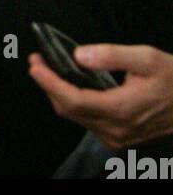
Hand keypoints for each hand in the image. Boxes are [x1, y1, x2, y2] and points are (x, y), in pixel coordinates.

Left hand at [28, 46, 172, 149]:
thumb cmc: (172, 78)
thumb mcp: (146, 58)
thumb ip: (111, 55)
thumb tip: (79, 55)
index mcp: (121, 109)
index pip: (73, 100)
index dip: (49, 83)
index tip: (35, 64)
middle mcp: (116, 129)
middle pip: (69, 110)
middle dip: (48, 86)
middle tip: (36, 61)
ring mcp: (117, 137)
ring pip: (76, 118)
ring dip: (58, 95)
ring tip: (47, 70)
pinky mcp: (119, 138)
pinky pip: (87, 122)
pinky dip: (73, 105)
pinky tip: (69, 86)